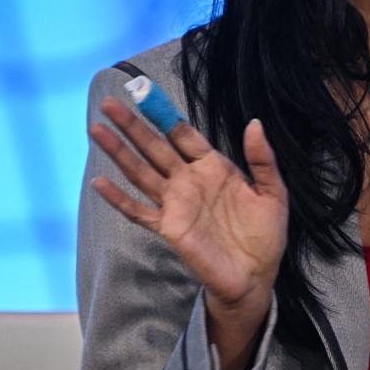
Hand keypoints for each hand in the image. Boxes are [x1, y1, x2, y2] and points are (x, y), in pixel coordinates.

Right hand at [89, 99, 287, 317]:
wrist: (256, 276)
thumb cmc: (265, 234)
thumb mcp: (273, 191)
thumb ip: (262, 158)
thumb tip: (254, 122)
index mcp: (214, 166)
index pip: (184, 135)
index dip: (165, 114)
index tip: (146, 93)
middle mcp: (190, 180)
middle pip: (155, 146)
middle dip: (133, 125)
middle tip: (109, 103)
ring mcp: (176, 203)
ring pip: (141, 171)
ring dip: (118, 152)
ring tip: (96, 130)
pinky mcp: (168, 227)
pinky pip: (138, 210)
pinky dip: (119, 198)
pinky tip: (100, 183)